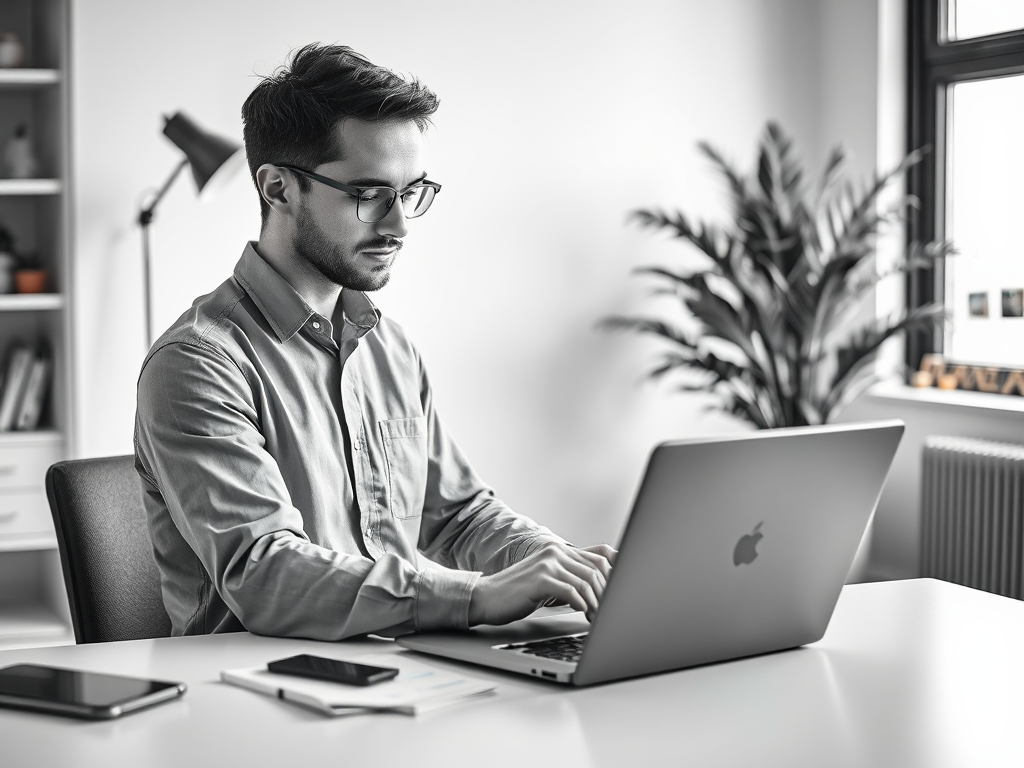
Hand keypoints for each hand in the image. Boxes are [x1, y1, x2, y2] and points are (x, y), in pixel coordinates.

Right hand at [468, 542, 616, 625]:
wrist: (487, 597)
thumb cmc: (519, 593)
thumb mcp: (549, 581)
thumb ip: (571, 578)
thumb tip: (601, 590)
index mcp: (560, 550)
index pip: (600, 558)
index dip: (614, 577)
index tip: (621, 596)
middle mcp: (556, 551)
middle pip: (598, 569)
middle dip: (608, 594)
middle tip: (609, 614)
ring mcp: (548, 563)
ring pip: (587, 581)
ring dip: (596, 603)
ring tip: (596, 619)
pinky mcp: (540, 578)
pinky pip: (571, 591)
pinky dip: (581, 604)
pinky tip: (582, 613)